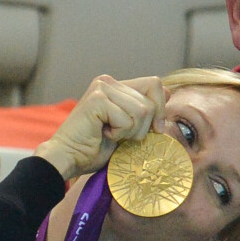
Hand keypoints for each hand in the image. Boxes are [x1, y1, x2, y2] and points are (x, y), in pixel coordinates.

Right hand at [33, 75, 167, 180]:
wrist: (69, 159)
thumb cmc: (96, 147)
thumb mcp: (130, 128)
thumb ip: (146, 110)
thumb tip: (169, 92)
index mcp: (117, 85)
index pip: (155, 84)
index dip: (160, 110)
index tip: (153, 130)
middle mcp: (108, 81)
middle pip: (150, 103)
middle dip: (143, 128)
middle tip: (120, 135)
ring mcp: (102, 88)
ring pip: (142, 112)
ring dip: (130, 132)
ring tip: (110, 134)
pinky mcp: (97, 100)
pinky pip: (127, 120)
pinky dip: (119, 134)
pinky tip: (101, 134)